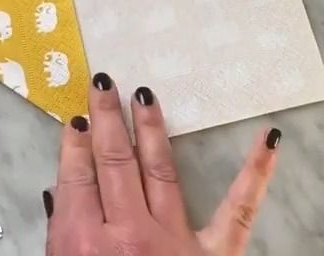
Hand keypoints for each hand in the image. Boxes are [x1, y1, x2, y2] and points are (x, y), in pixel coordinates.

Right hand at [44, 73, 280, 255]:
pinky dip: (255, 171)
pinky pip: (238, 208)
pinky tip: (268, 139)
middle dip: (105, 119)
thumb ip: (59, 240)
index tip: (73, 118)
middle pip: (113, 162)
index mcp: (83, 246)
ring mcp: (174, 242)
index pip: (76, 177)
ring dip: (149, 128)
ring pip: (159, 169)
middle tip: (104, 83)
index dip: (72, 144)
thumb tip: (56, 197)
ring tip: (144, 95)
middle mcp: (127, 236)